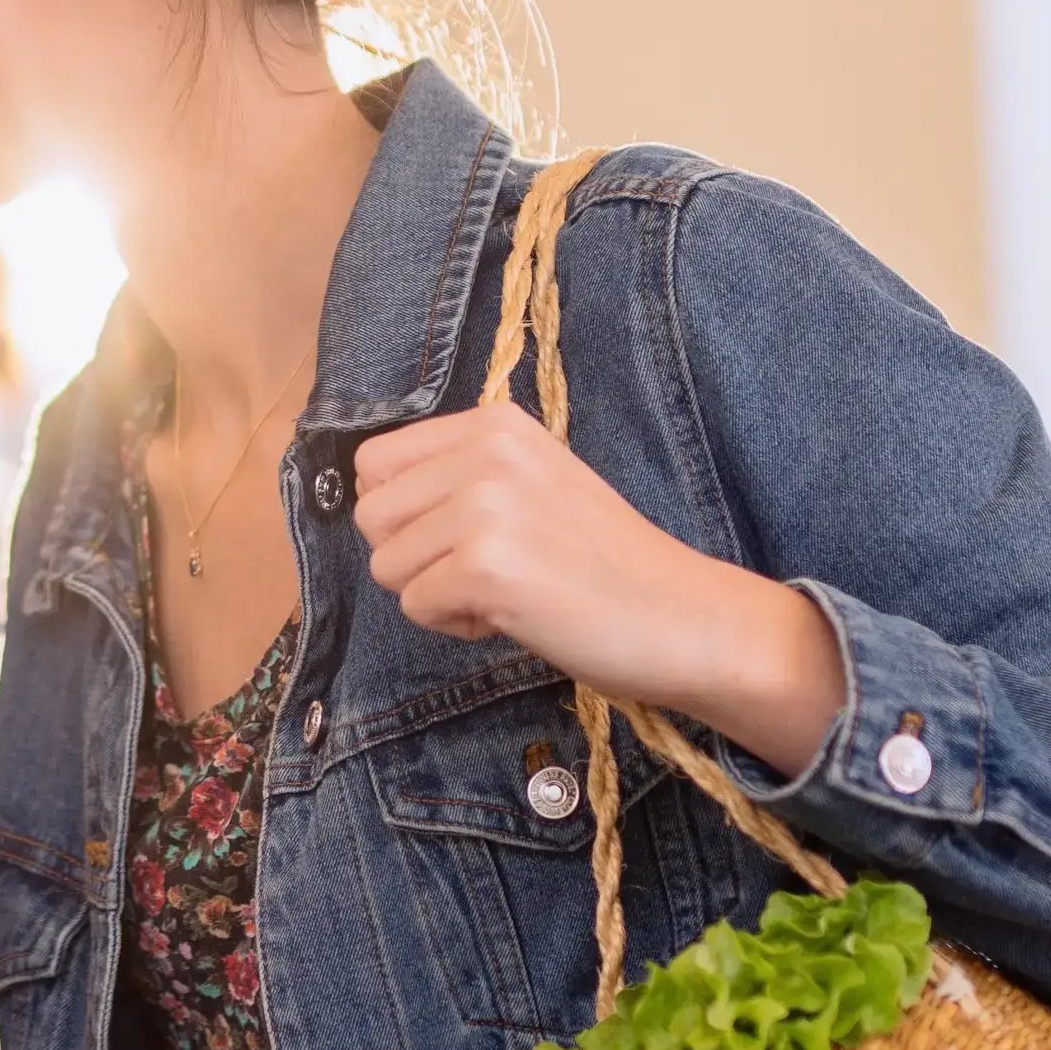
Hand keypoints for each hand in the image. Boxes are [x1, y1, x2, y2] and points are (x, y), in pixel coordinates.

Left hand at [350, 403, 847, 772]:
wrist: (681, 615)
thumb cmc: (603, 563)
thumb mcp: (531, 484)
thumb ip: (459, 476)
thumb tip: (369, 496)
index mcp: (494, 423)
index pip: (374, 463)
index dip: (404, 515)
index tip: (465, 537)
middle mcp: (487, 450)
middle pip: (370, 515)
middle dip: (411, 558)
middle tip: (486, 571)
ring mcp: (486, 505)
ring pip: (386, 565)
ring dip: (435, 595)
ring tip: (508, 592)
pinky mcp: (487, 565)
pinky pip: (415, 606)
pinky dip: (456, 626)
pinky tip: (516, 615)